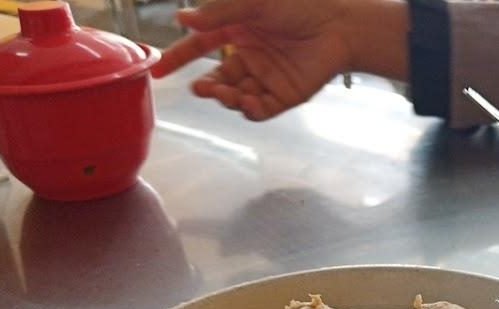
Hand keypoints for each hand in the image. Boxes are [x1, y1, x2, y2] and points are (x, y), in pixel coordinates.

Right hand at [152, 0, 407, 120]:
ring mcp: (266, 78)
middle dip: (207, 87)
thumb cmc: (300, 7)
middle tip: (201, 88)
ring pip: (235, 96)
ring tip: (227, 93)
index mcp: (237, 32)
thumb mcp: (254, 4)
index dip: (178, 58)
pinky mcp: (284, 96)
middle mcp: (249, 57)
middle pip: (217, 79)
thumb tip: (183, 20)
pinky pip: (259, 109)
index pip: (200, 47)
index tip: (159, 70)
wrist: (339, 26)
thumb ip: (219, 14)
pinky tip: (247, 101)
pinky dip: (249, 109)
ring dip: (226, 98)